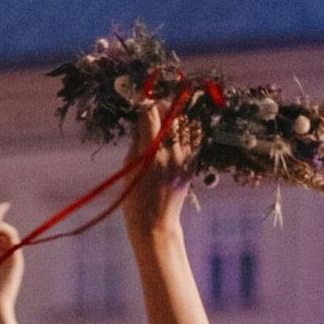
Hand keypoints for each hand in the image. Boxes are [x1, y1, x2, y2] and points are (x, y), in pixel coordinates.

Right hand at [121, 101, 194, 242]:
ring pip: (184, 122)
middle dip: (162, 106)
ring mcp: (185, 157)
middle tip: (155, 104)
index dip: (145, 104)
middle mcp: (170, 153)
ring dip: (175, 115)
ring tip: (167, 115)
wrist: (156, 224)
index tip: (141, 99)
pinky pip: (194, 136)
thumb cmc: (134, 199)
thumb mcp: (128, 168)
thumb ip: (137, 142)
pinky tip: (180, 128)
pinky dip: (187, 128)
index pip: (150, 115)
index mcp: (150, 154)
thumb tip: (144, 119)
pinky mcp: (193, 163)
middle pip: (170, 114)